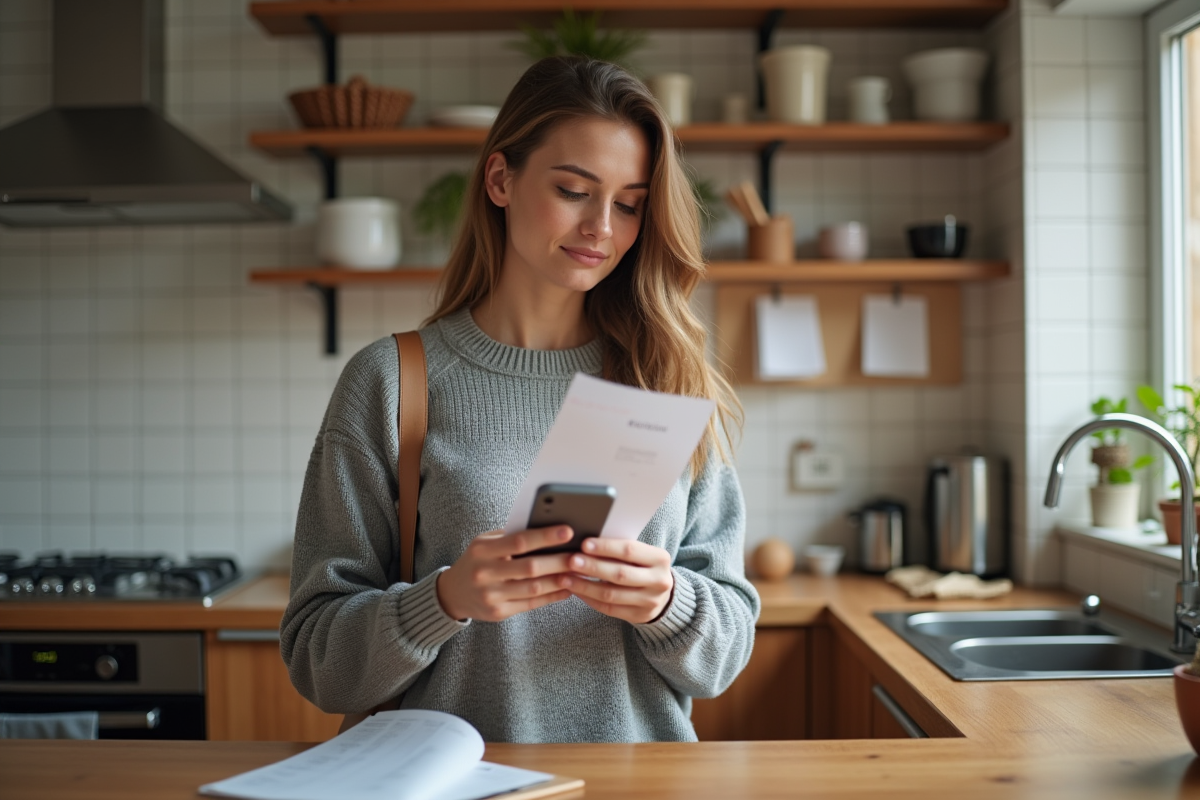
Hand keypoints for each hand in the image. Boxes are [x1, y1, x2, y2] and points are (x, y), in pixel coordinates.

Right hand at [436, 526, 574, 621]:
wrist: (453, 593)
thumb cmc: (477, 560)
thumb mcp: (485, 543)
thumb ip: (510, 536)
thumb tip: (546, 527)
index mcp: (483, 550)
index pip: (519, 541)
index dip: (545, 536)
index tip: (568, 531)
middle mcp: (486, 573)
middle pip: (530, 567)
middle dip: (559, 561)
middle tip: (582, 555)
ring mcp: (492, 595)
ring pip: (534, 588)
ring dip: (560, 580)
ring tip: (580, 572)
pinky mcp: (499, 612)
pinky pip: (531, 604)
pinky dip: (552, 596)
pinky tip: (567, 588)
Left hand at [558, 538, 673, 623]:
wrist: (663, 595)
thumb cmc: (644, 566)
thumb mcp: (642, 554)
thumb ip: (621, 549)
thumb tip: (587, 542)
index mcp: (660, 559)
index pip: (629, 550)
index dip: (605, 547)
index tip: (584, 544)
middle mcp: (659, 581)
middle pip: (620, 574)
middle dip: (592, 567)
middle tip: (571, 561)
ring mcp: (650, 601)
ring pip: (611, 594)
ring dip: (585, 586)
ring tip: (566, 578)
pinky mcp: (639, 616)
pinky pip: (609, 608)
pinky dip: (589, 599)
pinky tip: (576, 591)